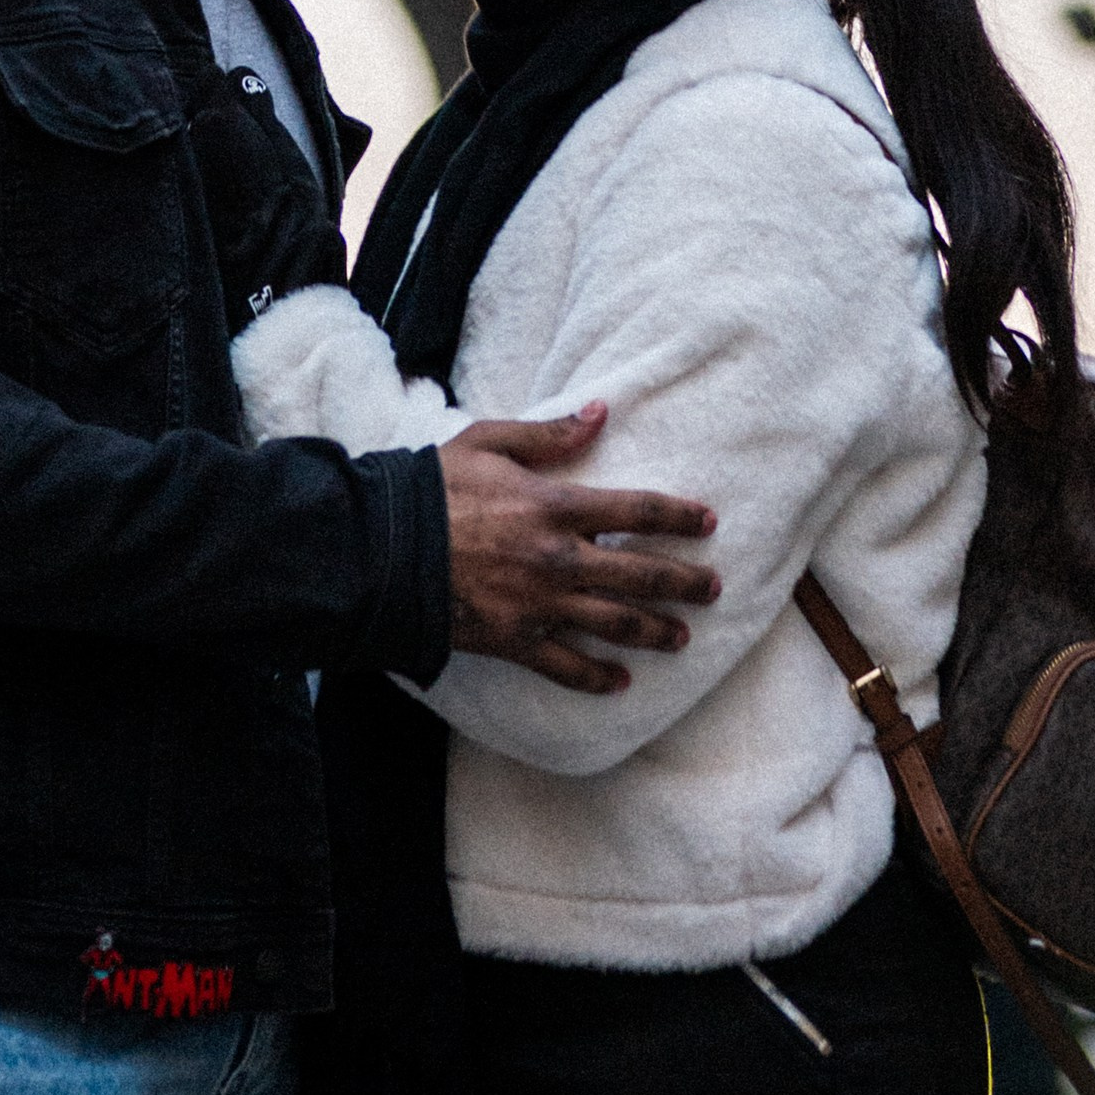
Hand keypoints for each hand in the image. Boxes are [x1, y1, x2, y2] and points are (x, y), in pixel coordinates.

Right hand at [437, 405, 718, 694]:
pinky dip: (598, 678)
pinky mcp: (516, 641)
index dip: (679, 516)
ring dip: (656, 631)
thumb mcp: (488, 442)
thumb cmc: (432, 488)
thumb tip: (600, 412)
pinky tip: (621, 683)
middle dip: (685, 582)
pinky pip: (568, 667)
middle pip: (642, 573)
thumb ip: (548, 433)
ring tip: (682, 637)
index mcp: (555, 506)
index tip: (709, 522)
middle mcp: (559, 559)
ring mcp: (540, 604)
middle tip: (713, 588)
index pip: (638, 510)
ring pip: (616, 623)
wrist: (380, 549)